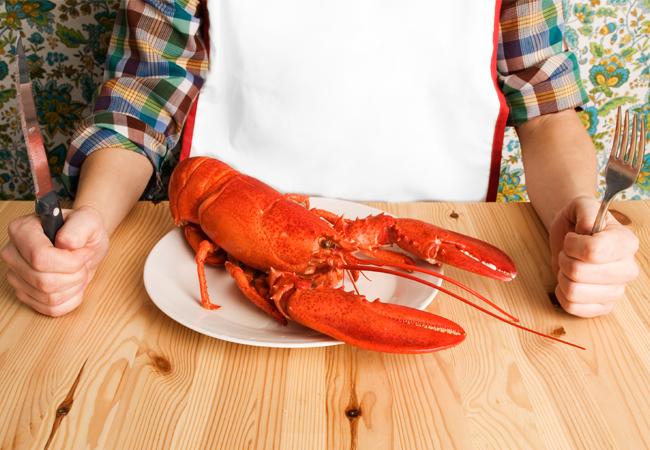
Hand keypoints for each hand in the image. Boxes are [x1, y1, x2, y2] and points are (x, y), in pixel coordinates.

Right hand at [1, 206, 109, 315]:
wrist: (84, 244)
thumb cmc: (82, 230)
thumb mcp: (89, 219)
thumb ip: (79, 227)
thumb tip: (65, 244)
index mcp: (22, 230)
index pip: (40, 258)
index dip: (69, 262)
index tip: (85, 253)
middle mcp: (13, 254)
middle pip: (44, 281)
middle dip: (75, 275)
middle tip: (85, 262)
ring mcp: (17, 276)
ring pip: (48, 297)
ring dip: (75, 287)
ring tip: (80, 271)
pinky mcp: (26, 294)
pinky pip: (51, 309)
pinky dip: (72, 299)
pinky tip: (76, 284)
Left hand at [549, 196, 638, 316]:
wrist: (571, 235)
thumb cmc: (578, 221)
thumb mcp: (581, 205)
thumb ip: (587, 210)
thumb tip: (588, 229)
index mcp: (626, 243)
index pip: (593, 251)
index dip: (572, 244)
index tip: (572, 237)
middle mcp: (627, 269)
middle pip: (579, 273)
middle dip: (564, 259)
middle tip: (568, 252)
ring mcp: (616, 291)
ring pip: (573, 292)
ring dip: (562, 275)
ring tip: (569, 265)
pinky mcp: (603, 306)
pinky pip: (572, 307)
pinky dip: (562, 293)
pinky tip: (569, 281)